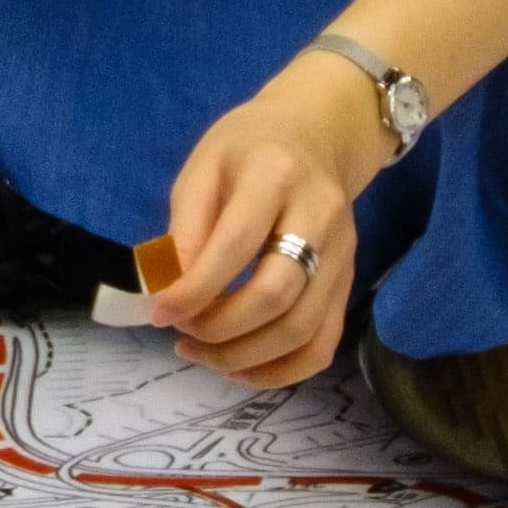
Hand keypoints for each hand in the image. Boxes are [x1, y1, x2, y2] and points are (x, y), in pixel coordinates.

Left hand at [156, 59, 388, 388]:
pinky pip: (323, 345)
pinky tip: (240, 369)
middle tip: (183, 333)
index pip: (235, 246)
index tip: (159, 313)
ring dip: (245, 356)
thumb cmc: (247, 150)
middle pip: (275, 295)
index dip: (194, 290)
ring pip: (301, 329)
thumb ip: (185, 228)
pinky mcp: (348, 282)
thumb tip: (169, 293)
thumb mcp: (202, 168)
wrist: (315, 135)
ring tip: (203, 353)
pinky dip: (281, 371)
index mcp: (275, 175)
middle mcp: (319, 216)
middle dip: (220, 328)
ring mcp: (343, 254)